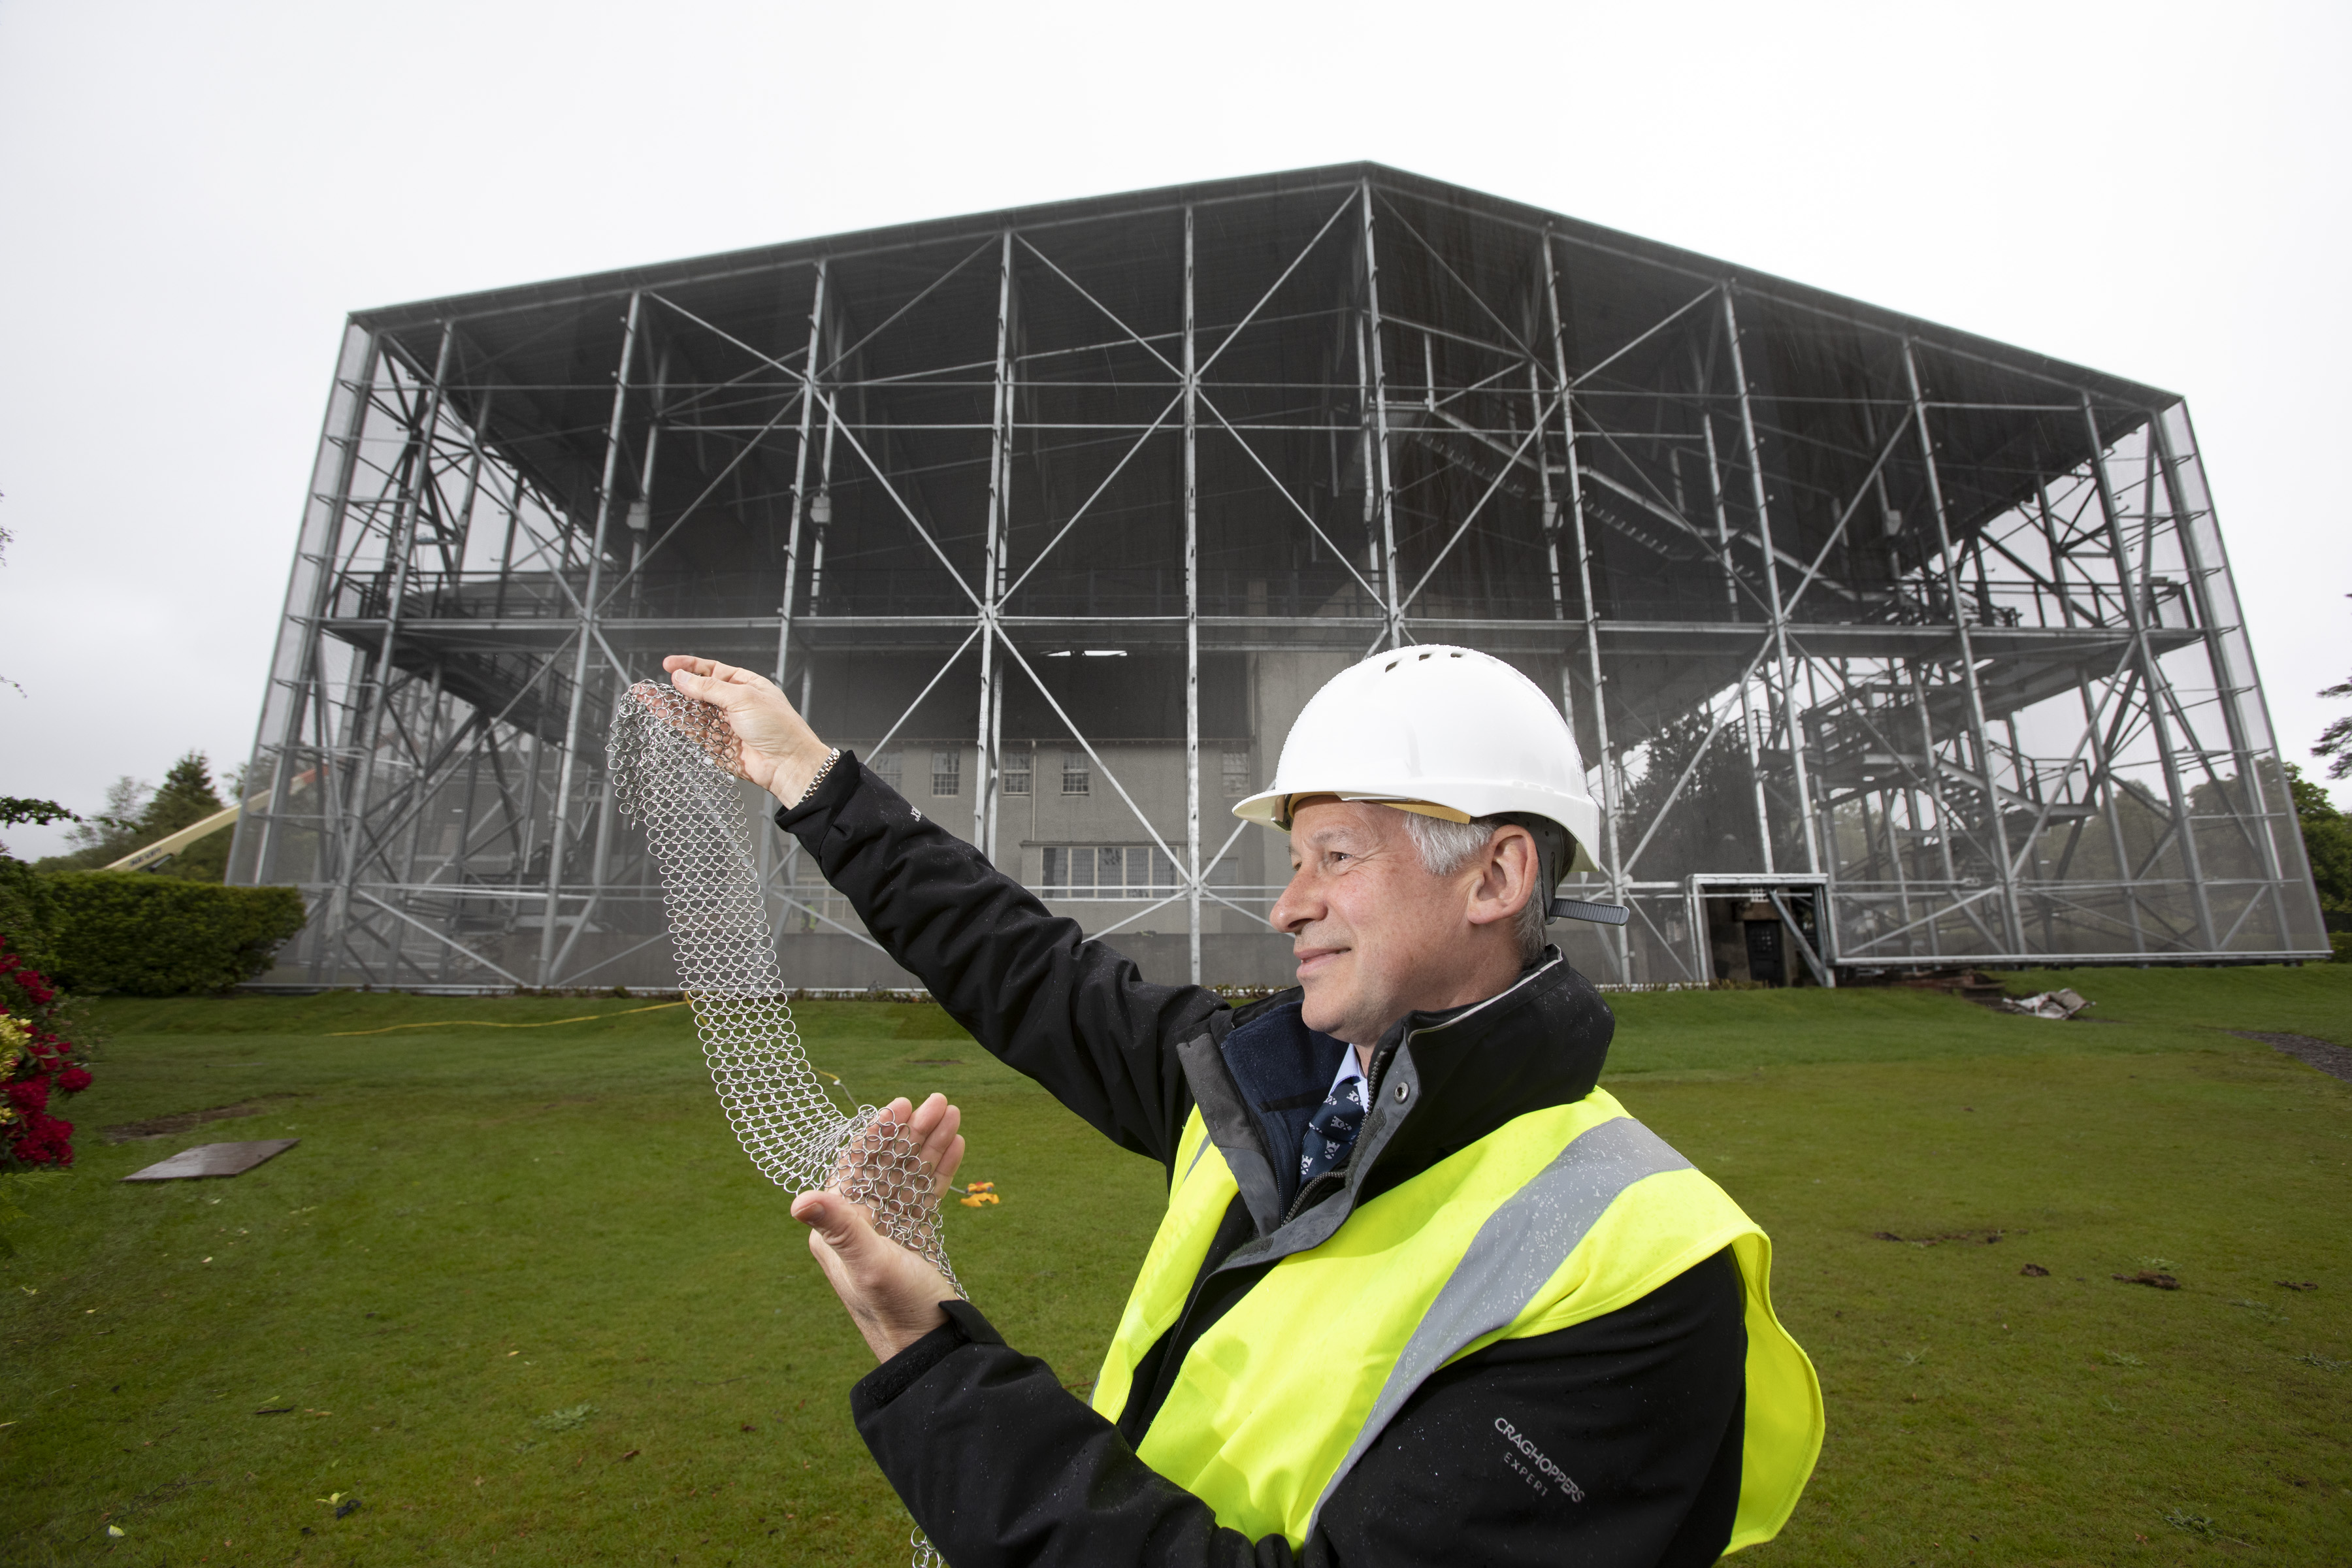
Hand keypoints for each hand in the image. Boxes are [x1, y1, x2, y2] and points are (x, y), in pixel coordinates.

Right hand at [661, 655, 833, 806]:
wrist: (787, 764)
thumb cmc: (778, 728)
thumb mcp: (743, 697)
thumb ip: (709, 688)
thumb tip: (682, 678)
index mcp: (746, 685)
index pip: (713, 670)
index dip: (690, 666)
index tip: (668, 664)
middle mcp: (734, 703)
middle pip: (698, 690)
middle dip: (675, 686)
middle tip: (652, 682)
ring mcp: (724, 724)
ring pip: (691, 711)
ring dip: (670, 704)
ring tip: (646, 696)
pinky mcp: (717, 744)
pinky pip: (692, 730)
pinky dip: (676, 721)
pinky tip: (660, 711)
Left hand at [792, 1093, 967, 1362]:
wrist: (932, 1353)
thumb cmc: (899, 1310)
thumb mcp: (870, 1265)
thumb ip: (840, 1227)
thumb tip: (798, 1200)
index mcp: (837, 1230)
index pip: (855, 1166)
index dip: (878, 1133)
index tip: (902, 1104)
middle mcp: (858, 1228)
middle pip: (885, 1165)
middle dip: (912, 1132)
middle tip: (942, 1102)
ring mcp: (887, 1234)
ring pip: (908, 1176)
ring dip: (930, 1145)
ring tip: (954, 1114)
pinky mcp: (912, 1242)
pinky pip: (924, 1195)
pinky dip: (940, 1171)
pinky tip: (956, 1145)